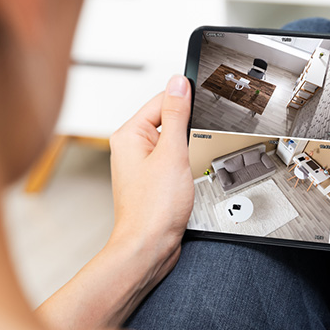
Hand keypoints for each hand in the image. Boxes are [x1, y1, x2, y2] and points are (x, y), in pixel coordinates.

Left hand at [37, 76, 195, 329]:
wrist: (149, 246)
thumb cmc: (153, 208)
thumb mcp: (172, 153)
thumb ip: (176, 115)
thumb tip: (178, 83)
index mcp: (129, 135)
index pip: (162, 101)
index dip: (184, 106)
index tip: (200, 112)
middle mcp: (131, 147)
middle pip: (167, 120)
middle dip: (186, 131)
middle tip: (189, 150)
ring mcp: (140, 164)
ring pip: (171, 141)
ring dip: (185, 150)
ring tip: (184, 169)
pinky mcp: (151, 179)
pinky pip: (172, 160)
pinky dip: (183, 164)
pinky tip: (184, 179)